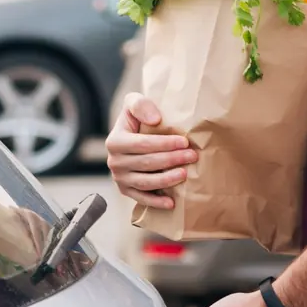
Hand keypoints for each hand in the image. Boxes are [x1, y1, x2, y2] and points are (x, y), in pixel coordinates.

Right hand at [105, 93, 197, 209]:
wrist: (130, 136)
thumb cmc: (137, 119)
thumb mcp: (133, 103)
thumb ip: (140, 105)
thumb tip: (154, 120)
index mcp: (115, 141)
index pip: (142, 144)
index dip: (164, 144)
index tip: (185, 141)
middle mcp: (114, 161)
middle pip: (146, 163)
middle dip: (171, 160)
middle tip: (192, 156)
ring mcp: (119, 178)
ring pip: (145, 182)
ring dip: (167, 179)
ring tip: (185, 174)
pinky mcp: (126, 190)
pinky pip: (141, 198)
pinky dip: (156, 202)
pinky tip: (172, 203)